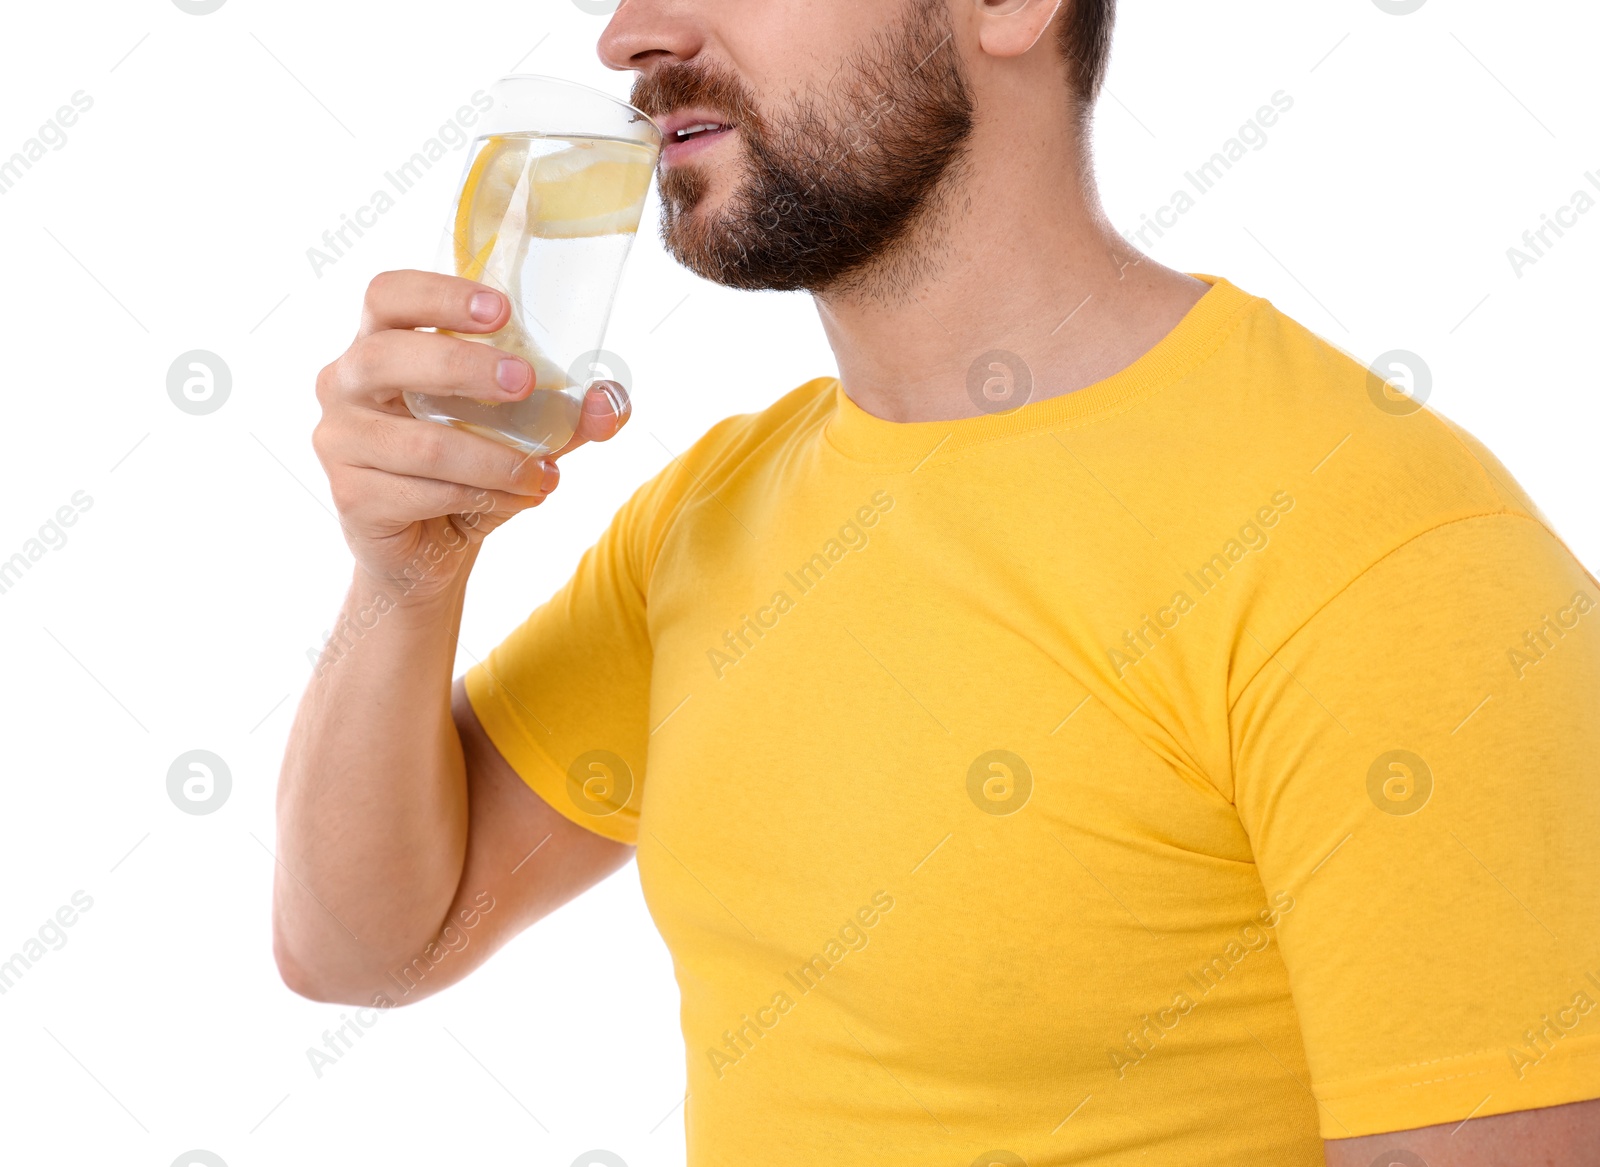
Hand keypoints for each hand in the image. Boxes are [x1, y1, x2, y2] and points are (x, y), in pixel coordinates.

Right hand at [312, 269, 629, 601]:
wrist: (427, 552)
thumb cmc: (466, 470)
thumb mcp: (520, 433)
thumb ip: (564, 413)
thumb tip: (610, 403)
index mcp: (379, 345)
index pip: (387, 295)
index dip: (438, 294)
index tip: (500, 311)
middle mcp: (344, 384)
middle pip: (386, 356)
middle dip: (462, 365)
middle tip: (524, 382)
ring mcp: (338, 441)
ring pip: (422, 443)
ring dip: (495, 460)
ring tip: (544, 473)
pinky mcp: (351, 496)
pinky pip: (424, 492)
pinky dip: (482, 497)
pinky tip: (514, 500)